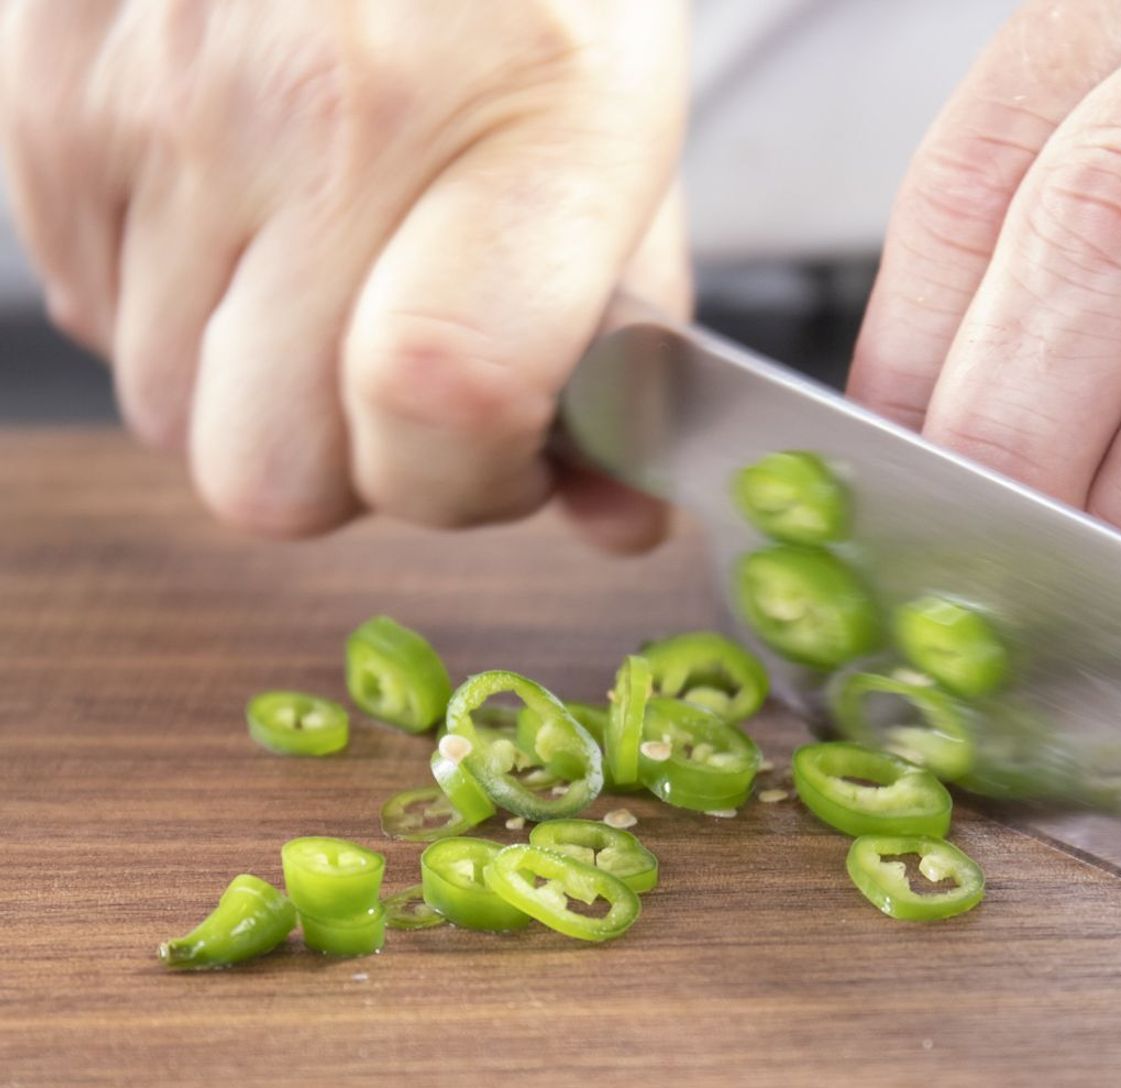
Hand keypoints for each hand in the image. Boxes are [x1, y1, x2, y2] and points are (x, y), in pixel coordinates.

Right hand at [0, 0, 687, 547]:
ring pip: (165, 410)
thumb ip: (628, 350)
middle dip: (348, 464)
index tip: (503, 447)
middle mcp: (319, 125)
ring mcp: (160, 109)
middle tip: (405, 375)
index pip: (436, 411)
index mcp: (512, 139)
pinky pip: (90, 307)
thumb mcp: (628, 145)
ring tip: (325, 265)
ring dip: (252, 386)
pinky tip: (244, 209)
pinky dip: (170, 301)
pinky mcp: (48, 97)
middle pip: (270, 474)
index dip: (467, 482)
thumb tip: (616, 523)